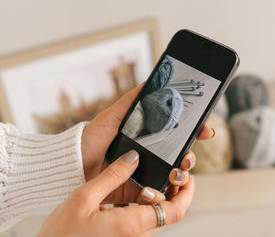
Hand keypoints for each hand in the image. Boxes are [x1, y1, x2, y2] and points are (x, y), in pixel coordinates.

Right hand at [38, 150, 194, 236]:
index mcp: (131, 225)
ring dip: (161, 199)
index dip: (187, 192)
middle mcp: (136, 236)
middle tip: (171, 171)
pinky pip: (142, 222)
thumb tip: (134, 157)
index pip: (175, 211)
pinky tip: (134, 192)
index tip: (188, 176)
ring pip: (157, 218)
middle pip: (169, 213)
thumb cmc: (61, 234)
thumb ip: (112, 175)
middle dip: (175, 192)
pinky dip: (146, 206)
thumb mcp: (84, 198)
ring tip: (155, 177)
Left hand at [81, 85, 213, 204]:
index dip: (193, 132)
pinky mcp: (136, 192)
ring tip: (177, 171)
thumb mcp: (111, 117)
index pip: (176, 135)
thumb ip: (131, 101)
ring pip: (172, 176)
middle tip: (188, 156)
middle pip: (179, 157)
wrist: (69, 167)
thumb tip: (150, 81)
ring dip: (181, 174)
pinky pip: (156, 194)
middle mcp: (148, 156)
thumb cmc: (88, 141)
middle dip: (190, 156)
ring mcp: (143, 174)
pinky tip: (163, 185)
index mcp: (145, 138)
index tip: (205, 130)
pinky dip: (164, 192)